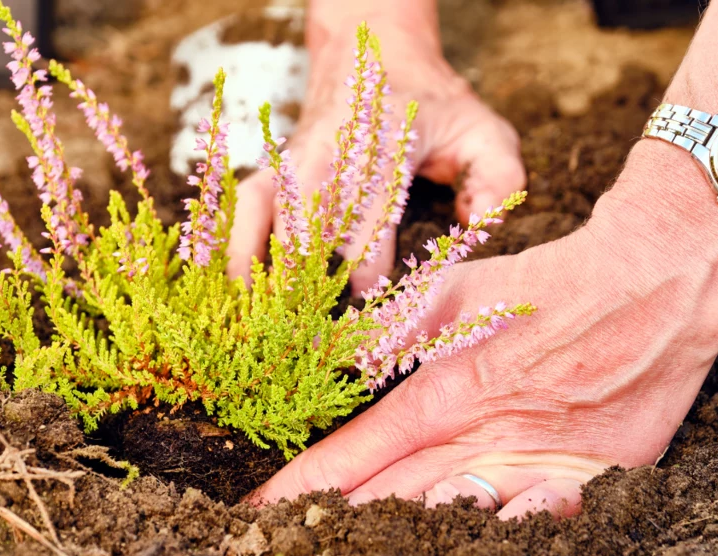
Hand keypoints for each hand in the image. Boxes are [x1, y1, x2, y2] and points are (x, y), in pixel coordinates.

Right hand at [226, 16, 524, 293]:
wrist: (372, 55)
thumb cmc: (430, 106)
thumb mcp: (482, 130)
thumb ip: (497, 177)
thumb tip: (477, 227)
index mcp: (380, 147)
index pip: (367, 221)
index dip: (367, 273)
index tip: (373, 313)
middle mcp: (326, 155)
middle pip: (303, 227)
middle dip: (302, 286)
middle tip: (306, 337)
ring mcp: (290, 162)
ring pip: (260, 219)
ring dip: (255, 271)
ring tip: (254, 322)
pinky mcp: (270, 171)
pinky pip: (237, 210)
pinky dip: (225, 247)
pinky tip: (220, 286)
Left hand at [252, 142, 717, 519]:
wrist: (656, 277)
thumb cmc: (545, 279)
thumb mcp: (454, 289)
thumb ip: (390, 326)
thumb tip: (329, 349)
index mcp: (446, 390)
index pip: (358, 451)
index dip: (304, 485)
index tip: (259, 510)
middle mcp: (489, 437)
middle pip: (397, 498)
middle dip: (341, 524)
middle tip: (295, 545)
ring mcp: (545, 463)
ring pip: (462, 519)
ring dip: (408, 541)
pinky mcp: (597, 475)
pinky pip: (540, 526)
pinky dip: (502, 543)